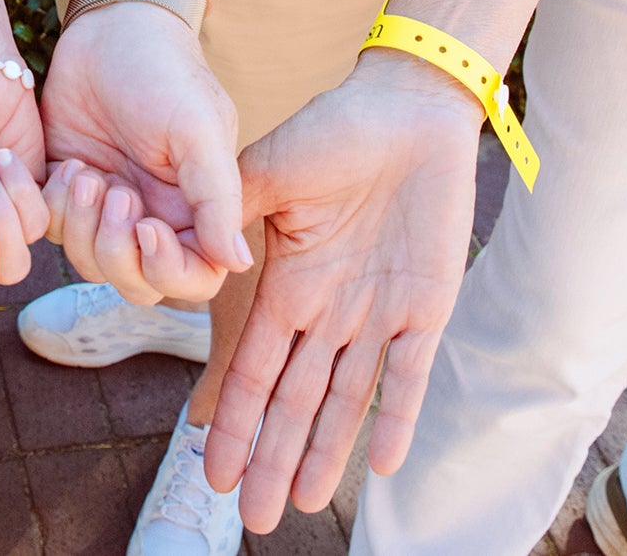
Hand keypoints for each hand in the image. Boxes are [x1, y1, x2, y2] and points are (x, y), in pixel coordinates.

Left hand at [38, 6, 249, 302]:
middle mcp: (151, 216)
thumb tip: (239, 263)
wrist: (113, 24)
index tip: (146, 226)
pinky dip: (50, 207)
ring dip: (80, 226)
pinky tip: (64, 167)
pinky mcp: (63, 187)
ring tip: (85, 172)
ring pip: (87, 261)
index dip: (167, 270)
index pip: (192, 279)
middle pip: (135, 281)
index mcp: (193, 210)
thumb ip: (217, 198)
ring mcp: (105, 205)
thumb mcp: (198, 130)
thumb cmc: (165, 71)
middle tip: (112, 191)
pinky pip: (48, 228)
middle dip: (116, 249)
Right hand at [205, 55, 480, 532]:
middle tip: (254, 519)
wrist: (409, 111)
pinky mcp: (427, 306)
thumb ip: (232, 213)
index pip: (255, 368)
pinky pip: (410, 374)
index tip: (214, 467)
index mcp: (287, 283)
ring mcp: (378, 313)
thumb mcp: (268, 169)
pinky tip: (381, 462)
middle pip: (296, 401)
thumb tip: (199, 256)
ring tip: (304, 504)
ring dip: (325, 453)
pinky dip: (396, 418)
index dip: (237, 421)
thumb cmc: (335, 130)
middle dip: (274, 458)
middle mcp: (329, 310)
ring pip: (346, 400)